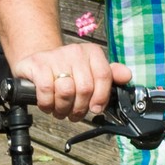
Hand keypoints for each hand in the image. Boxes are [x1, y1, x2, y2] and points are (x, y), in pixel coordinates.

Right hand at [13, 42, 130, 120]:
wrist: (38, 62)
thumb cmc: (68, 72)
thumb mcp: (90, 72)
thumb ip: (110, 75)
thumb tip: (127, 76)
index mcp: (92, 52)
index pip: (104, 76)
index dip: (101, 98)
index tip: (96, 109)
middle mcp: (75, 51)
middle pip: (85, 88)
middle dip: (79, 108)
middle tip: (74, 113)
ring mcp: (55, 57)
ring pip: (66, 91)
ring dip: (63, 108)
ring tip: (60, 110)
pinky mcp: (37, 64)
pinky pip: (47, 90)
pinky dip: (47, 103)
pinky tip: (48, 104)